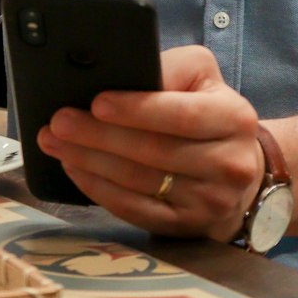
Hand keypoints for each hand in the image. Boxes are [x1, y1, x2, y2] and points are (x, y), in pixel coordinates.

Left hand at [37, 46, 264, 240]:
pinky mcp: (187, 227)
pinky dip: (99, 189)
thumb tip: (119, 73)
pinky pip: (134, 210)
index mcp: (235, 118)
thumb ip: (170, 69)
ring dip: (90, 162)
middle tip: (58, 122)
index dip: (137, 109)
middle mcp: (229, 164)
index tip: (97, 102)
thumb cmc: (210, 112)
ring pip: (139, 183)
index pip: (182, 115)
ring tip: (56, 142)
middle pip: (154, 152)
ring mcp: (209, 202)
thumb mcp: (202, 77)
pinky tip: (76, 169)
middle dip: (99, 136)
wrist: (241, 168)